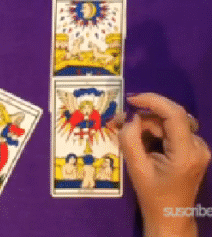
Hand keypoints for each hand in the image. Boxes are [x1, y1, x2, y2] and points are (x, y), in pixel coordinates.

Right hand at [118, 93, 208, 236]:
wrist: (170, 216)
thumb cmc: (152, 195)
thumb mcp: (136, 168)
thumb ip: (131, 139)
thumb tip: (130, 118)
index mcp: (186, 153)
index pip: (174, 115)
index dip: (152, 101)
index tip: (130, 100)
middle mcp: (198, 147)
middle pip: (168, 119)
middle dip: (142, 118)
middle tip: (117, 123)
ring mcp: (198, 147)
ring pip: (168, 124)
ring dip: (146, 126)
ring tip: (125, 135)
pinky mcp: (193, 149)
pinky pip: (171, 131)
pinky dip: (154, 132)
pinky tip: (141, 142)